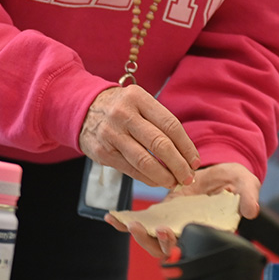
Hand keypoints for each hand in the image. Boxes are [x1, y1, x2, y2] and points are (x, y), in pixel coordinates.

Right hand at [79, 86, 198, 189]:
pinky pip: (131, 170)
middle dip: (179, 165)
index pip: (170, 125)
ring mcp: (111, 134)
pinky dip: (148, 179)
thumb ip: (159, 122)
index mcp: (137, 98)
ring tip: (174, 182)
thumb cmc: (120, 108)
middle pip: (160, 144)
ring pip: (145, 161)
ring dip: (164, 176)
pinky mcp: (102, 152)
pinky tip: (157, 181)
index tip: (195, 161)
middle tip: (188, 176)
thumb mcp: (138, 102)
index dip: (186, 146)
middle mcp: (123, 114)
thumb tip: (186, 153)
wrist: (83, 108)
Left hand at [104, 162, 260, 258]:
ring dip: (137, 235)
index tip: (168, 234)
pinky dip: (125, 223)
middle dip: (154, 244)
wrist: (219, 170)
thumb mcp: (246, 184)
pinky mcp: (162, 212)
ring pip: (152, 241)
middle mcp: (189, 234)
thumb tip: (251, 212)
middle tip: (145, 228)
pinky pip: (142, 224)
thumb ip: (249, 197)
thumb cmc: (236, 181)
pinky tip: (113, 216)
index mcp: (209, 233)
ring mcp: (174, 224)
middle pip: (167, 251)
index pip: (192, 250)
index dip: (178, 247)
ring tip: (126, 222)